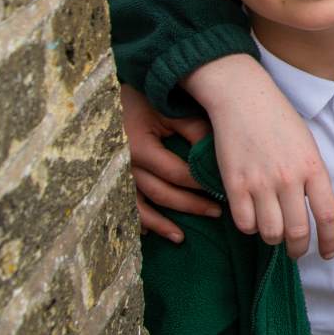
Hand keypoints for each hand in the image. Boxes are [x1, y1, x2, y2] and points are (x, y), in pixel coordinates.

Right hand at [124, 83, 216, 242]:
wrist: (112, 96)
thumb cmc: (145, 101)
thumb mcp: (170, 112)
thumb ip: (194, 131)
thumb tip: (218, 155)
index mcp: (140, 149)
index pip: (176, 174)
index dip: (199, 183)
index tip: (221, 189)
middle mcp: (125, 168)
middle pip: (162, 194)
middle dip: (190, 205)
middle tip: (216, 212)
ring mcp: (116, 177)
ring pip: (140, 207)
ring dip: (161, 224)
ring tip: (181, 237)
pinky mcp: (112, 180)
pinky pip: (124, 206)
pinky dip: (136, 221)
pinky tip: (149, 234)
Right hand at [185, 54, 333, 258]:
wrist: (242, 97)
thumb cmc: (279, 120)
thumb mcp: (308, 145)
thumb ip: (318, 179)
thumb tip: (330, 209)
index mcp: (313, 167)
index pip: (327, 216)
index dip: (329, 241)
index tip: (327, 253)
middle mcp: (289, 178)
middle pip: (297, 232)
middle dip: (298, 249)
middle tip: (295, 251)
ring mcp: (260, 182)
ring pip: (270, 232)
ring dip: (273, 239)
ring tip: (273, 231)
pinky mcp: (234, 183)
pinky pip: (244, 223)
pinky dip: (250, 227)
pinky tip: (253, 218)